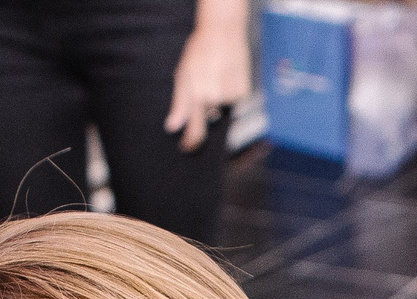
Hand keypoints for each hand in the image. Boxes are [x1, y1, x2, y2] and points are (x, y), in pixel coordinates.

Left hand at [164, 1, 251, 150]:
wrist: (222, 32)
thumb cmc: (200, 50)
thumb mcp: (183, 74)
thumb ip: (179, 103)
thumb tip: (172, 126)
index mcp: (197, 96)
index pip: (196, 130)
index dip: (191, 142)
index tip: (187, 148)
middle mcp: (216, 99)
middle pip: (210, 116)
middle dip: (206, 106)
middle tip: (205, 81)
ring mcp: (231, 96)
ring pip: (222, 107)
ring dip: (219, 97)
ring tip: (216, 74)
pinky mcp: (244, 91)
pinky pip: (235, 100)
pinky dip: (230, 91)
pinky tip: (227, 75)